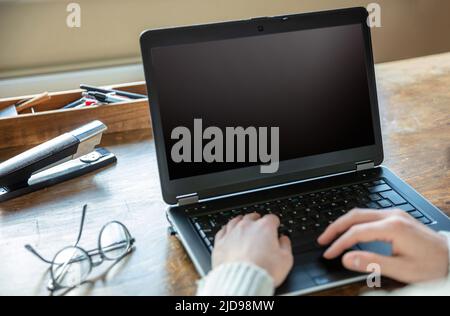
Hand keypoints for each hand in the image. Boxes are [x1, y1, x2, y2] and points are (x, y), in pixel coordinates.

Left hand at [213, 212, 293, 285]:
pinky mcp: (220, 242)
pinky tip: (227, 230)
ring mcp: (232, 233)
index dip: (274, 223)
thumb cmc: (263, 271)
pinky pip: (222, 230)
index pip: (271, 218)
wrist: (242, 280)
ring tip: (243, 222)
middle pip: (252, 217)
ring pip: (236, 221)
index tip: (275, 226)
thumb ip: (285, 245)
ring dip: (241, 221)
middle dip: (257, 220)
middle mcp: (247, 227)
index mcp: (264, 228)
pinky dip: (226, 229)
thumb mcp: (285, 259)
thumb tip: (284, 240)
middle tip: (259, 223)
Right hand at [318, 208, 448, 282]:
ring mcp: (394, 214)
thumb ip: (371, 263)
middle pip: (354, 216)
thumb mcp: (401, 269)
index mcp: (392, 227)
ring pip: (360, 213)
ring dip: (343, 223)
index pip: (356, 232)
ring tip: (331, 235)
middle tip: (322, 240)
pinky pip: (369, 214)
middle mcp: (392, 216)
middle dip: (335, 227)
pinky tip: (350, 230)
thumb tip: (346, 258)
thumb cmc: (431, 265)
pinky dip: (354, 222)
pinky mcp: (396, 217)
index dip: (339, 243)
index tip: (329, 253)